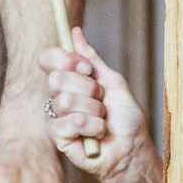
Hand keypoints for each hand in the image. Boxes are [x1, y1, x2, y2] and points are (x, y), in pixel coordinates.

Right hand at [40, 29, 155, 182]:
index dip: (66, 60)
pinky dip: (91, 127)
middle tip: (101, 99)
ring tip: (102, 120)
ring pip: (65, 101)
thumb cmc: (125, 119)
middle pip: (56, 79)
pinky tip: (97, 134)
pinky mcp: (59, 138)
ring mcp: (57, 118)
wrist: (133, 150)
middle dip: (87, 88)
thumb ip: (92, 59)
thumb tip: (75, 32)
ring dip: (94, 110)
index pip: (50, 60)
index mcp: (71, 81)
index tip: (87, 68)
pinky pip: (69, 122)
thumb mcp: (113, 82)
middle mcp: (60, 97)